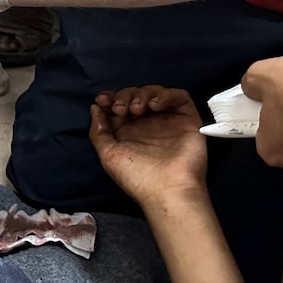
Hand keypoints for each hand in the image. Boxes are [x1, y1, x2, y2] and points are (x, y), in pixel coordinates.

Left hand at [89, 86, 207, 207]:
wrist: (167, 190)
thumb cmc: (137, 177)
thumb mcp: (108, 155)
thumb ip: (99, 131)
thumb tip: (95, 108)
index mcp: (129, 131)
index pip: (119, 105)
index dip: (110, 98)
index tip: (102, 100)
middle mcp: (148, 124)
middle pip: (135, 95)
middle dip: (124, 96)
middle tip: (120, 108)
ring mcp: (168, 121)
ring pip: (155, 92)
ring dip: (142, 94)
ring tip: (137, 109)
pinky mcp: (187, 119)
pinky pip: (179, 97)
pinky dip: (166, 95)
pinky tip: (154, 105)